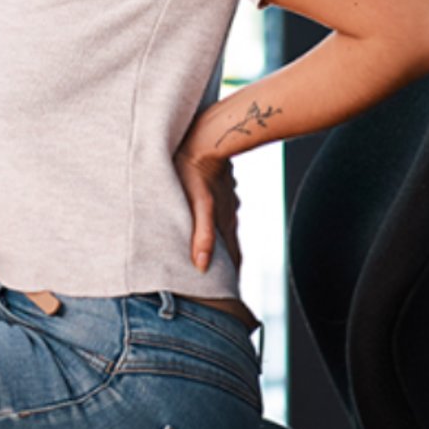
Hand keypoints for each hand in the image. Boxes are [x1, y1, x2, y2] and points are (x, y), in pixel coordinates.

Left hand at [175, 145, 240, 272]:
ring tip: (215, 256)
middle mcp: (228, 212)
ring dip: (221, 242)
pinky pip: (220, 209)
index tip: (231, 295)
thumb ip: (202, 235)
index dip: (232, 275)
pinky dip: (216, 223)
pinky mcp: (219, 185)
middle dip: (227, 262)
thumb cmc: (195, 167)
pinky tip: (212, 220)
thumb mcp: (198, 204)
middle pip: (230, 244)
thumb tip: (202, 267)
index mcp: (223, 221)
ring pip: (225, 226)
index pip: (233, 257)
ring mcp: (226, 198)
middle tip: (224, 281)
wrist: (209, 133)